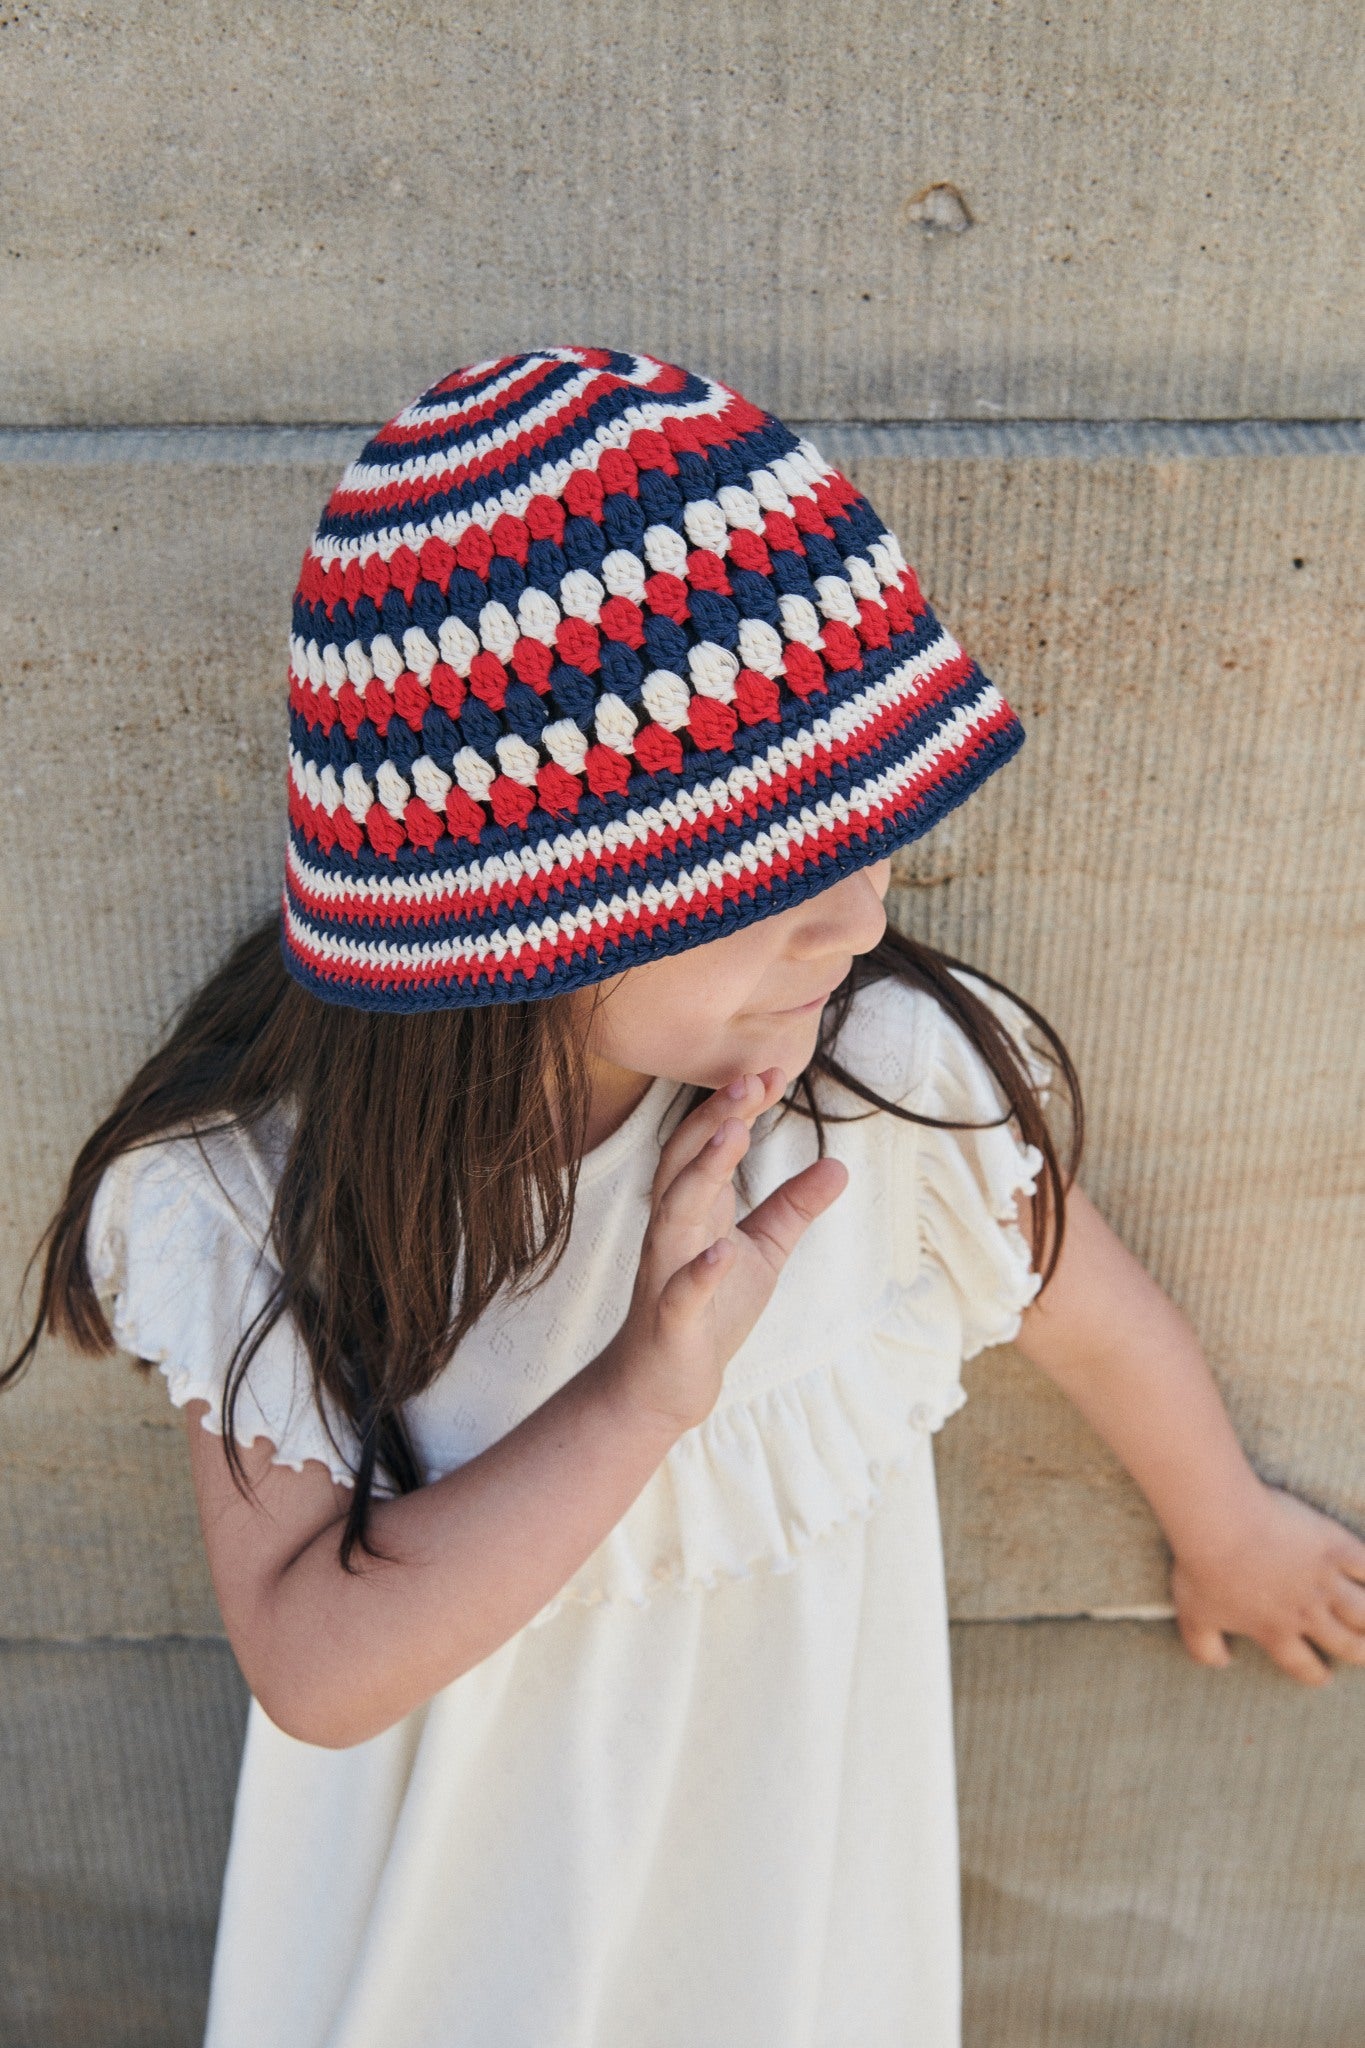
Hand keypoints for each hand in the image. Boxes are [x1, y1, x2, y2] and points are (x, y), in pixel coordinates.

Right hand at [597, 1066, 847, 1437]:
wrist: (665, 1382)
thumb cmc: (710, 1310)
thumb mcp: (762, 1251)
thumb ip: (792, 1208)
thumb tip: (839, 1167)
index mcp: (695, 1210)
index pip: (708, 1145)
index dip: (738, 1109)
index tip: (772, 1073)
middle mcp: (674, 1232)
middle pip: (683, 1163)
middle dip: (712, 1121)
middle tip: (749, 1082)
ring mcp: (667, 1274)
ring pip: (674, 1214)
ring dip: (702, 1172)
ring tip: (733, 1133)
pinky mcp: (672, 1321)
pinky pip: (680, 1292)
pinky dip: (699, 1270)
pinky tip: (723, 1250)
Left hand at [1171, 1483, 1364, 1685]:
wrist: (1222, 1525)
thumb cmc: (1203, 1568)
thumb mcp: (1193, 1615)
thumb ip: (1204, 1646)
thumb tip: (1221, 1663)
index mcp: (1274, 1630)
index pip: (1302, 1664)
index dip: (1314, 1674)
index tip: (1323, 1676)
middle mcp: (1306, 1613)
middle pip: (1346, 1644)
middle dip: (1360, 1652)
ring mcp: (1324, 1581)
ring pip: (1364, 1612)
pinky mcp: (1334, 1548)